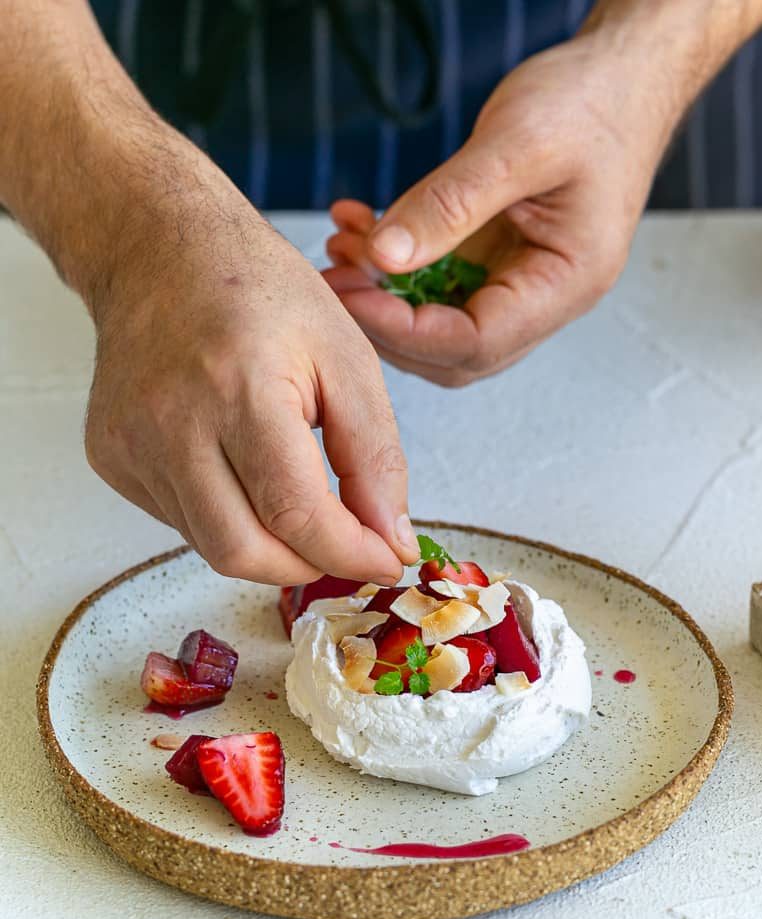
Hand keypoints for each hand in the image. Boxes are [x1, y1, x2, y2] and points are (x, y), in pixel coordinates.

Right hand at [85, 148, 418, 585]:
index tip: (385, 559)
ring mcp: (130, 444)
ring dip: (272, 544)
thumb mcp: (347, 357)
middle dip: (309, 565)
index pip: (295, 513)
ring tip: (299, 500)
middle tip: (348, 546)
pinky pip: (182, 522)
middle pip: (244, 552)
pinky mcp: (111, 458)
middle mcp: (171, 423)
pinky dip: (229, 518)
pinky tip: (243, 471)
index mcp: (239, 388)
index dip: (349, 554)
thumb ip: (375, 455)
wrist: (159, 250)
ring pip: (212, 546)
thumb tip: (390, 540)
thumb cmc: (261, 292)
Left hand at [323, 33, 681, 385]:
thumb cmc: (592, 104)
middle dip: (386, 323)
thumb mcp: (517, 144)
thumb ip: (450, 204)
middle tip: (333, 282)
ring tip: (341, 248)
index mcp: (567, 283)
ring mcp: (520, 284)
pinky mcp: (497, 262)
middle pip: (453, 351)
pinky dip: (395, 264)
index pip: (477, 341)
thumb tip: (385, 257)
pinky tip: (361, 229)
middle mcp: (544, 298)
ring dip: (383, 295)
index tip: (350, 295)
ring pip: (439, 322)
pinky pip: (437, 281)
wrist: (621, 79)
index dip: (406, 330)